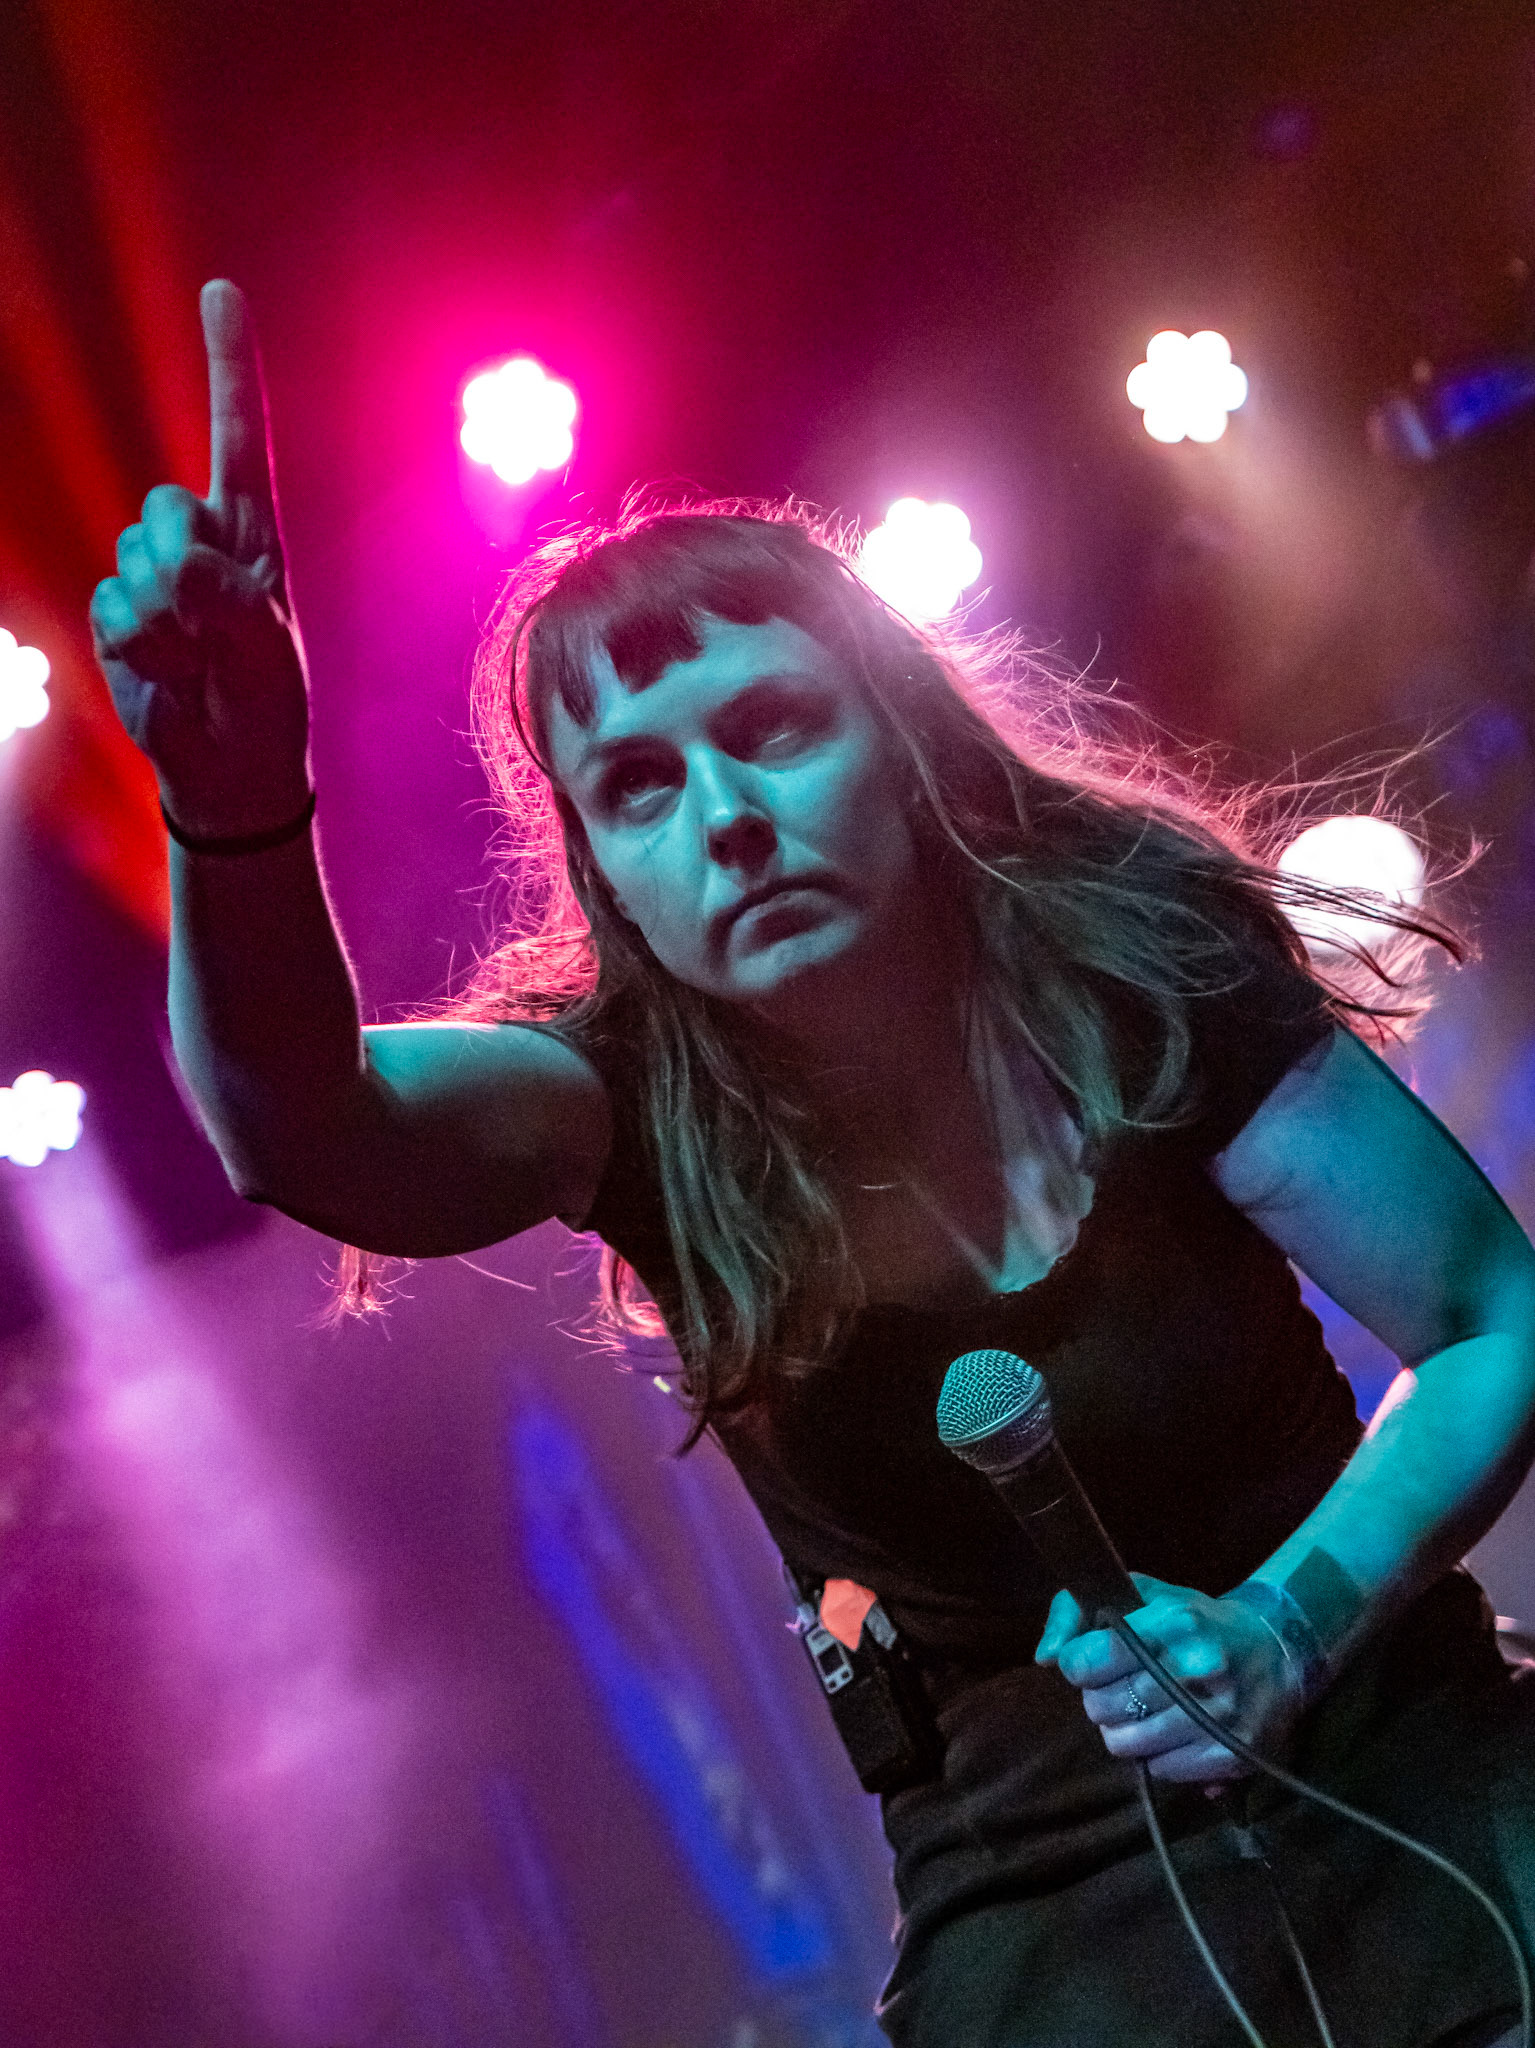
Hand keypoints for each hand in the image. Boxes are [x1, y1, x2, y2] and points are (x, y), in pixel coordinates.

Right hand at [89, 280, 311, 839]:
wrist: (228, 763)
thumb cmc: (264, 698)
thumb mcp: (267, 644)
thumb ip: (227, 596)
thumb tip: (171, 570)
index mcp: (250, 531)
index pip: (238, 432)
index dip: (227, 363)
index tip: (221, 291)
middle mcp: (197, 538)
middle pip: (165, 507)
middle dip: (186, 572)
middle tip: (218, 632)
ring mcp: (148, 572)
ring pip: (132, 562)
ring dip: (167, 625)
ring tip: (199, 662)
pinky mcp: (115, 611)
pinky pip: (112, 608)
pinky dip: (142, 649)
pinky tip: (166, 673)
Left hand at [1034, 1572, 1303, 1783]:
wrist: (1279, 1650)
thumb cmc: (1195, 1619)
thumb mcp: (1141, 1594)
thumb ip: (1077, 1611)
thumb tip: (1045, 1657)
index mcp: (1175, 1622)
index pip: (1090, 1659)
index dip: (1079, 1662)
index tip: (1088, 1659)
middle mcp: (1198, 1670)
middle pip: (1101, 1707)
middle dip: (1101, 1696)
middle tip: (1124, 1684)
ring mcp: (1217, 1718)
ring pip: (1124, 1744)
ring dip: (1125, 1728)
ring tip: (1145, 1707)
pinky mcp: (1230, 1757)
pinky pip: (1158, 1770)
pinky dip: (1158, 1752)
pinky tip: (1175, 1728)